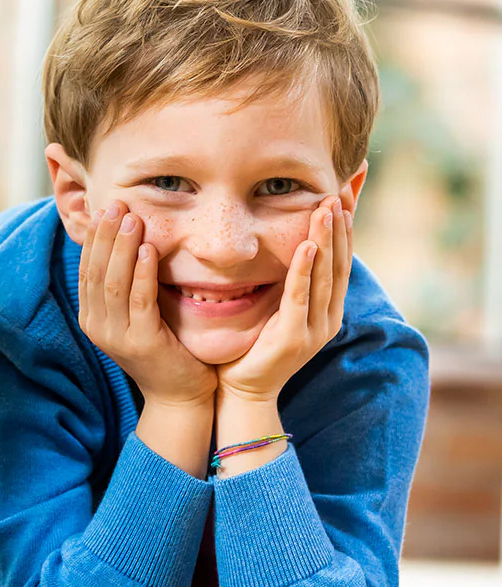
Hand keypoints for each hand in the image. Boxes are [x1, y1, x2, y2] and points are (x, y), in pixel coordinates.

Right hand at [78, 201, 217, 409]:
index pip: (86, 269)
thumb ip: (128, 284)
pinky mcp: (141, 342)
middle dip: (106, 235)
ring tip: (132, 219)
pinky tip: (148, 250)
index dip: (95, 238)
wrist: (180, 395)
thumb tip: (127, 239)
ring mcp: (115, 337)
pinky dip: (141, 273)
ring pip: (113, 283)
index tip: (106, 208)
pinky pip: (138, 301)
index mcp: (92, 317)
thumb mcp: (137, 314)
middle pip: (95, 271)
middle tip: (117, 204)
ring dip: (121, 247)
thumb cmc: (164, 348)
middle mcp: (97, 327)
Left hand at [216, 195, 352, 402]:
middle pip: (339, 265)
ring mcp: (313, 330)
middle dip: (339, 229)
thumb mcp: (277, 310)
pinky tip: (307, 247)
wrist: (243, 392)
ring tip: (326, 210)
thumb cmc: (254, 348)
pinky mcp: (293, 338)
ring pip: (325, 277)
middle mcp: (327, 319)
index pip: (341, 264)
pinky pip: (301, 297)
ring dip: (326, 241)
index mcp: (326, 312)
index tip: (342, 199)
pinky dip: (305, 271)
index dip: (344, 232)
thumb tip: (289, 249)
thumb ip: (287, 284)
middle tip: (337, 194)